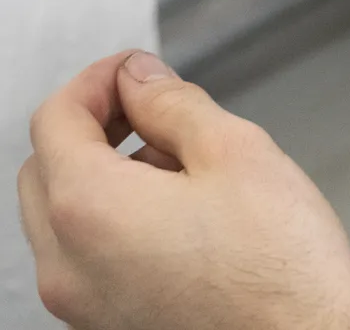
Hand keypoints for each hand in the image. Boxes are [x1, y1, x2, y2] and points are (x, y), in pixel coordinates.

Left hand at [17, 50, 349, 329]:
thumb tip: (139, 79)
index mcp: (90, 209)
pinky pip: (87, 258)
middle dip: (93, 126)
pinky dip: (113, 222)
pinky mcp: (108, 328)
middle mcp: (68, 264)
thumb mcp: (237, 152)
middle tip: (151, 106)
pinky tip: (180, 215)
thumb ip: (174, 104)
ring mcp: (82, 306)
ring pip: (63, 216)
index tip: (135, 69)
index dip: (97, 79)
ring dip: (104, 174)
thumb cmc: (281, 268)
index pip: (55, 119)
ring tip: (181, 165)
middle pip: (45, 168)